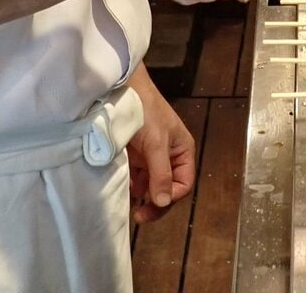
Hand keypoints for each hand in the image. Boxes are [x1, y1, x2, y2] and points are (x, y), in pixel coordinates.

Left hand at [126, 66, 194, 223]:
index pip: (183, 184)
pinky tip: (123, 190)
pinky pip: (136, 178)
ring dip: (142, 196)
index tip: (153, 202)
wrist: (122, 89)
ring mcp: (151, 157)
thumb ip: (160, 173)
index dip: (170, 196)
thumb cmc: (145, 112)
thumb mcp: (156, 143)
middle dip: (155, 202)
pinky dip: (131, 186)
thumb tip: (162, 203)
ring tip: (129, 205)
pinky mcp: (135, 156)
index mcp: (182, 152)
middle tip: (139, 216)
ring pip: (150, 185)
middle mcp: (169, 157)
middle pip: (167, 188)